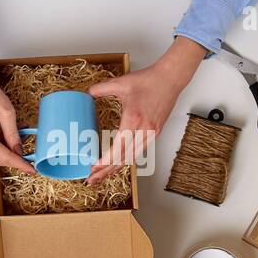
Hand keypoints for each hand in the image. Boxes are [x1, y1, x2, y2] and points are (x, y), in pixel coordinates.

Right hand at [0, 44, 35, 172]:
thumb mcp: (6, 111)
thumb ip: (13, 134)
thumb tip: (19, 151)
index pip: (4, 156)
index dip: (19, 164)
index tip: (31, 169)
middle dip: (14, 159)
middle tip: (29, 158)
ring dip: (7, 152)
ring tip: (18, 140)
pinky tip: (7, 138)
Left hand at [86, 36, 205, 184]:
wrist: (170, 79)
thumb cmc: (149, 80)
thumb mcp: (120, 83)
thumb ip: (101, 88)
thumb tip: (87, 94)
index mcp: (133, 119)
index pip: (118, 148)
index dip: (105, 161)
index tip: (93, 167)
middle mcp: (144, 130)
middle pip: (123, 159)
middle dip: (106, 171)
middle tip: (91, 179)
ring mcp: (151, 133)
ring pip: (132, 158)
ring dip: (116, 168)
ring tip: (102, 175)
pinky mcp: (155, 133)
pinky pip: (139, 152)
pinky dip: (127, 160)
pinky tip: (119, 164)